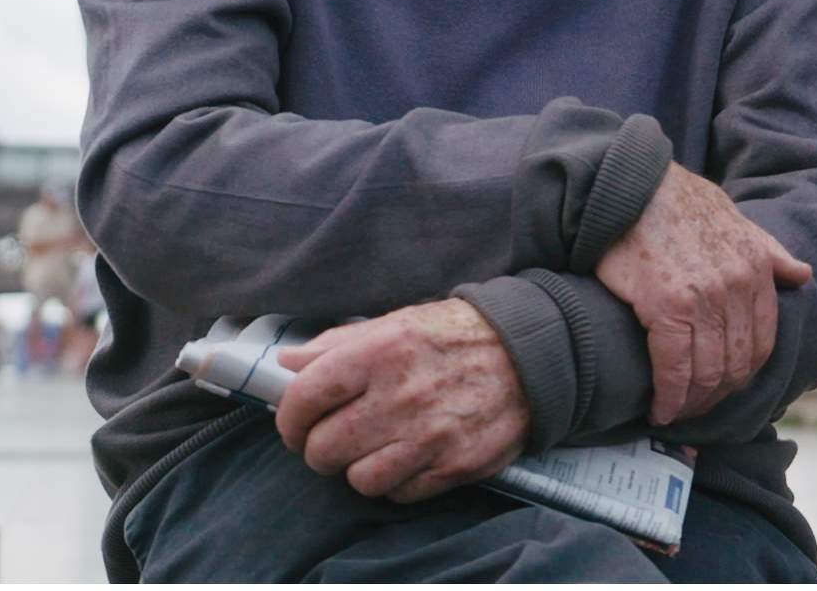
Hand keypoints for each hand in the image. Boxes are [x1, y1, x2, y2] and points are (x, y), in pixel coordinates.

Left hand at [268, 300, 531, 502]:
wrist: (530, 355)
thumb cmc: (453, 337)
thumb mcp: (394, 323)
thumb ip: (336, 344)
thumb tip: (286, 365)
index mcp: (380, 352)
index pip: (305, 398)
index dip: (289, 418)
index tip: (295, 423)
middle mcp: (401, 395)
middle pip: (324, 449)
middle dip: (318, 449)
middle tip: (331, 440)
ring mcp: (430, 435)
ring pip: (358, 479)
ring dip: (356, 469)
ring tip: (369, 451)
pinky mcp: (454, 464)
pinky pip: (399, 492)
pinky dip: (395, 482)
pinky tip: (405, 458)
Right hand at [593, 163, 814, 425]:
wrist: (634, 184)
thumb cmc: (680, 203)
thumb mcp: (738, 223)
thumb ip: (771, 254)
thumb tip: (802, 274)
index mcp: (757, 272)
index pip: (761, 345)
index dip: (743, 376)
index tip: (722, 389)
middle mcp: (736, 288)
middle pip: (735, 366)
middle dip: (715, 396)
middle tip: (694, 408)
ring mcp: (703, 300)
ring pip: (706, 373)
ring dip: (691, 403)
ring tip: (675, 411)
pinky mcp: (666, 307)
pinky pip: (674, 369)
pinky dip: (668, 397)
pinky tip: (658, 407)